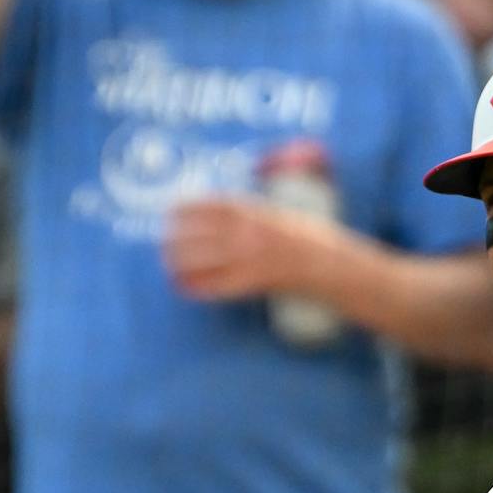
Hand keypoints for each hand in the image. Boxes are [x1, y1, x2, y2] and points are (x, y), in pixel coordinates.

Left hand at [166, 195, 339, 302]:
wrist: (328, 265)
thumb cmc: (303, 237)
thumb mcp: (274, 212)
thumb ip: (245, 211)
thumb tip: (211, 212)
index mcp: (253, 211)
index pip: (207, 205)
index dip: (184, 208)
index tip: (170, 212)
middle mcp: (248, 232)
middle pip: (198, 233)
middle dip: (175, 239)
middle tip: (164, 244)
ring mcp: (249, 258)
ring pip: (202, 259)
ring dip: (180, 263)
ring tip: (170, 266)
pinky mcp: (252, 283)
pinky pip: (216, 286)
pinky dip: (197, 287)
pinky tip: (184, 287)